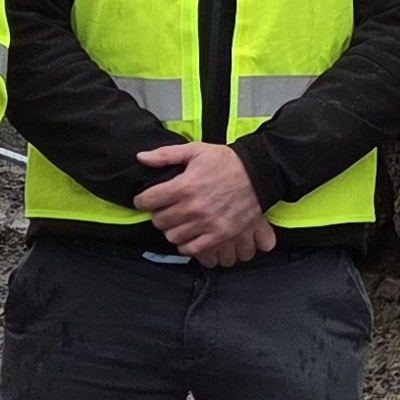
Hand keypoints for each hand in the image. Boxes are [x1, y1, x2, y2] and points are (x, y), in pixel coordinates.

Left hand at [135, 140, 275, 267]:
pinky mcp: (219, 236)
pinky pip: (191, 249)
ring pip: (172, 236)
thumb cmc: (226, 162)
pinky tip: (190, 233)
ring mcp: (207, 224)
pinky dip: (187, 243)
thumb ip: (166, 155)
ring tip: (180, 221)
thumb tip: (141, 157)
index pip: (148, 200)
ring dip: (173, 229)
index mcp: (185, 186)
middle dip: (159, 214)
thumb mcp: (196, 151)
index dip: (143, 200)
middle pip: (159, 221)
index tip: (146, 199)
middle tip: (167, 208)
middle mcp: (194, 208)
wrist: (258, 175)